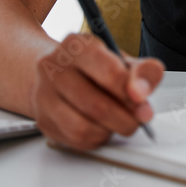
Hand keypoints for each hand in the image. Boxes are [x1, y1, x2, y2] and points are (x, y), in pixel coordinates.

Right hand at [30, 32, 164, 149]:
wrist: (60, 71)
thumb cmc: (96, 66)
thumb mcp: (123, 60)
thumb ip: (143, 72)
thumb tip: (142, 93)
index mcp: (77, 46)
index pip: (110, 73)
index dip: (131, 93)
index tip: (143, 103)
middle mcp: (54, 68)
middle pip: (96, 105)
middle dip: (125, 118)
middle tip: (137, 119)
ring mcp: (44, 95)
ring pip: (82, 127)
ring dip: (109, 131)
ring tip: (119, 122)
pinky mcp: (43, 120)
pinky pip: (74, 140)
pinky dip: (96, 139)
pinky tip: (102, 127)